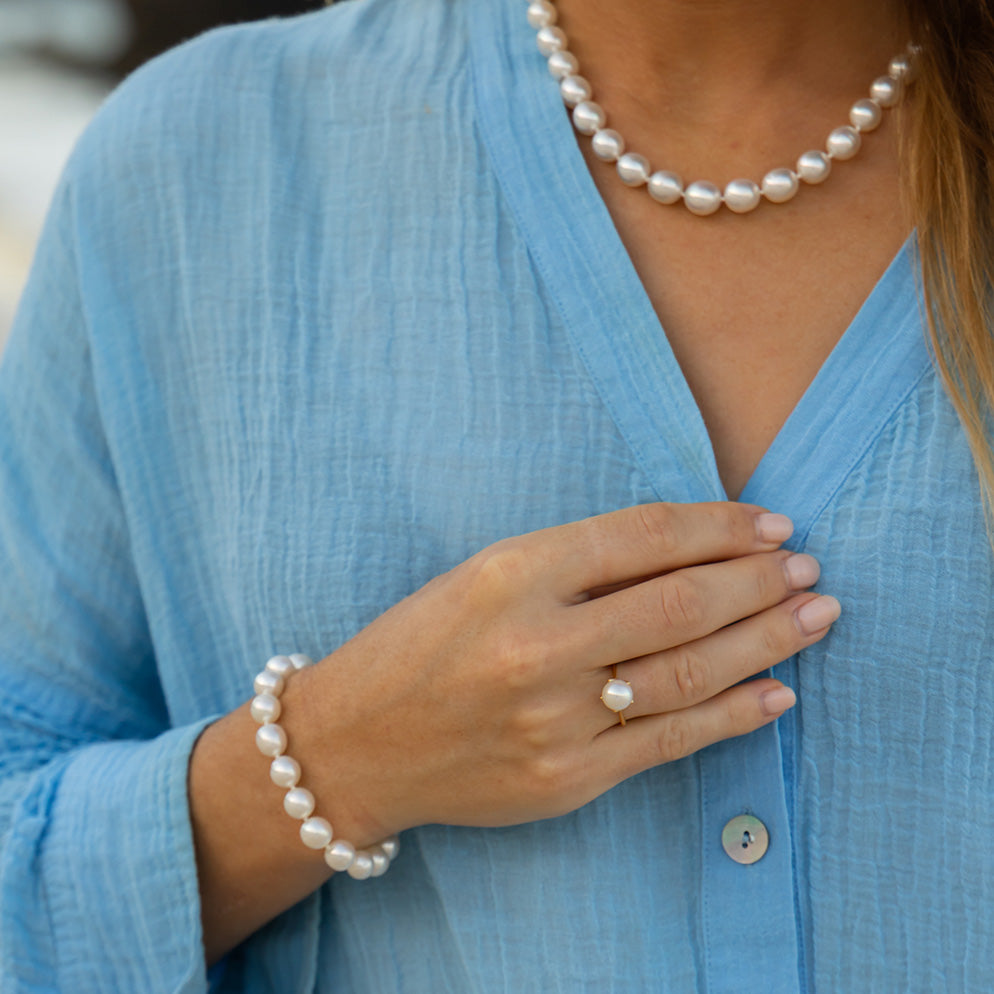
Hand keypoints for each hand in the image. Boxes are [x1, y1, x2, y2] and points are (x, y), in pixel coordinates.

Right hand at [287, 502, 838, 841]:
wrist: (353, 744)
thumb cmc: (416, 645)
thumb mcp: (483, 575)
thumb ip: (576, 563)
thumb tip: (685, 551)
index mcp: (511, 574)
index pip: (642, 536)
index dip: (718, 526)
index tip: (768, 524)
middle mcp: (536, 646)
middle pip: (680, 604)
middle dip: (758, 581)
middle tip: (807, 568)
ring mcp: (554, 720)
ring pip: (689, 673)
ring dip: (766, 641)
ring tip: (815, 615)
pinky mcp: (566, 779)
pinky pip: (671, 742)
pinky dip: (734, 715)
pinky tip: (778, 692)